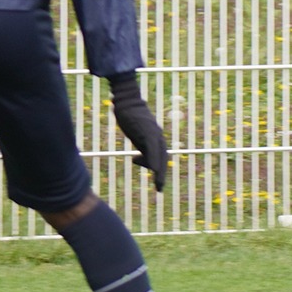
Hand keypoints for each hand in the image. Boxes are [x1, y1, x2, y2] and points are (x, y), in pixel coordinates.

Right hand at [110, 74, 167, 191]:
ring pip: (160, 156)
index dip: (160, 170)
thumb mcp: (137, 136)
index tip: (158, 183)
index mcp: (156, 138)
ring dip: (159, 171)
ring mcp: (153, 134)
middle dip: (162, 175)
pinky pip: (152, 148)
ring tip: (157, 184)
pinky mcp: (147, 131)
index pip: (161, 157)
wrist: (127, 101)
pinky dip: (152, 160)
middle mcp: (158, 137)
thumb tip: (138, 160)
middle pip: (163, 158)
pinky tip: (151, 168)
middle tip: (160, 189)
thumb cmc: (131, 117)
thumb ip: (140, 146)